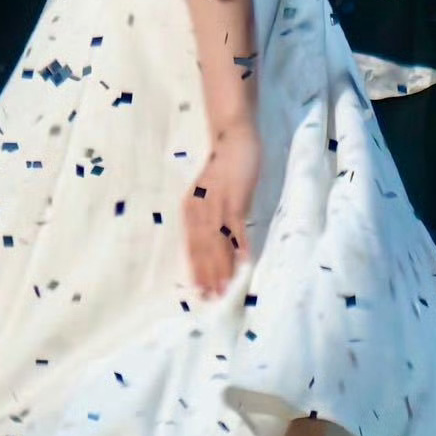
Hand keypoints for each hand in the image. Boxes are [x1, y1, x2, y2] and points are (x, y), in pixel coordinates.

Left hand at [184, 120, 261, 300]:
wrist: (232, 136)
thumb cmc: (223, 166)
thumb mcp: (210, 194)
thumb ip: (210, 216)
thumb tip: (217, 244)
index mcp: (191, 209)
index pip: (192, 246)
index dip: (197, 270)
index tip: (200, 292)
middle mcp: (199, 209)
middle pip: (203, 249)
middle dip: (208, 275)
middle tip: (212, 299)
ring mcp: (217, 204)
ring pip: (217, 242)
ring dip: (222, 268)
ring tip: (225, 289)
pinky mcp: (235, 197)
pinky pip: (236, 227)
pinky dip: (240, 245)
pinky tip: (244, 262)